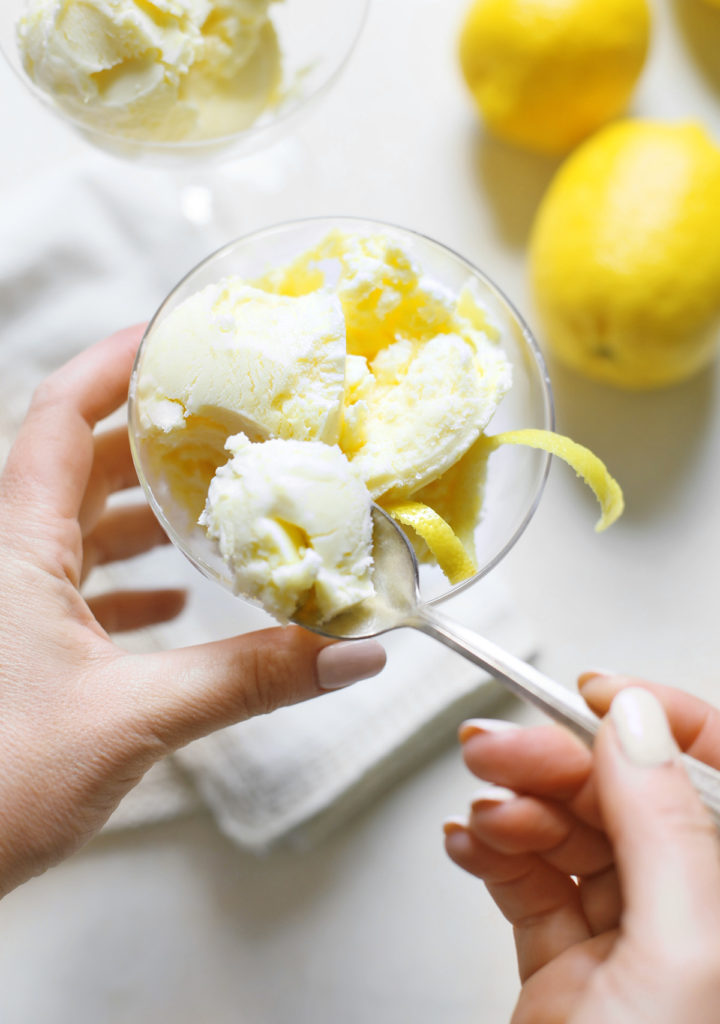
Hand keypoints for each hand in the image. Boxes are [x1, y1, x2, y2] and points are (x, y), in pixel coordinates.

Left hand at [0, 326, 384, 896]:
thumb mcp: (133, 718)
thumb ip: (248, 678)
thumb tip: (351, 650)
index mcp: (16, 546)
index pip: (59, 418)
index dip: (111, 367)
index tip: (169, 339)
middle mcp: (4, 560)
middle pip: (75, 468)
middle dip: (148, 444)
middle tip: (218, 430)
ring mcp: (7, 604)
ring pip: (71, 531)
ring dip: (136, 516)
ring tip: (204, 512)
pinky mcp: (13, 650)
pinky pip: (66, 590)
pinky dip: (118, 584)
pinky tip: (167, 605)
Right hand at [444, 675, 719, 1023]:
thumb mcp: (680, 956)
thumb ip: (662, 829)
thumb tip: (636, 720)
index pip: (713, 768)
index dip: (659, 718)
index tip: (595, 693)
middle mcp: (688, 907)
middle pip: (624, 794)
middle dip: (553, 763)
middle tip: (495, 750)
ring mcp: (627, 938)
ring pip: (570, 832)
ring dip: (514, 806)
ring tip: (481, 811)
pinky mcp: (568, 965)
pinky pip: (530, 882)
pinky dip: (492, 854)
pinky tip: (469, 844)